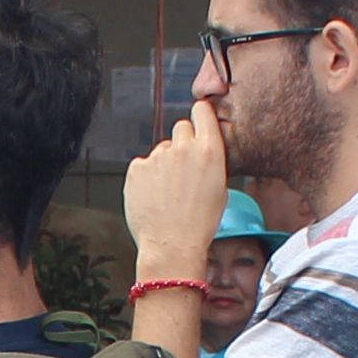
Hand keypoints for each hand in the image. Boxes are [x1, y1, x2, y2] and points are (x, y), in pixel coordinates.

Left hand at [123, 104, 233, 278]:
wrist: (172, 245)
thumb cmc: (199, 223)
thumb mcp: (220, 189)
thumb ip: (210, 161)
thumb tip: (202, 151)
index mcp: (209, 151)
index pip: (202, 111)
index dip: (199, 115)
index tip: (198, 118)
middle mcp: (183, 148)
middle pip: (181, 128)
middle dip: (182, 144)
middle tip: (182, 170)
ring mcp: (157, 157)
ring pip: (161, 150)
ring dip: (163, 164)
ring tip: (168, 192)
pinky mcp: (137, 168)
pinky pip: (143, 164)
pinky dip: (146, 177)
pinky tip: (153, 196)